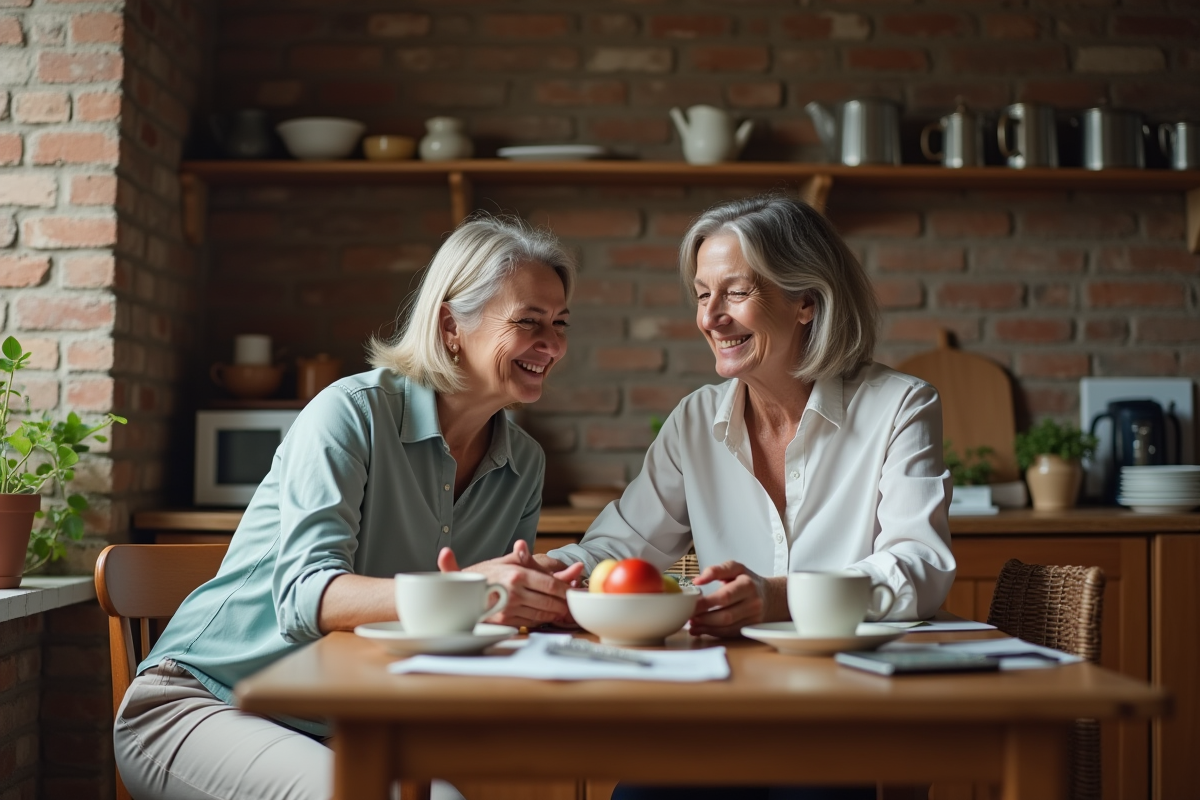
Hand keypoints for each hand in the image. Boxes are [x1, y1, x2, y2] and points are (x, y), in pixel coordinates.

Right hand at [437, 542, 584, 627]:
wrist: (459, 593)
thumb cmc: (483, 576)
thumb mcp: (501, 561)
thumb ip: (519, 555)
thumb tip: (522, 544)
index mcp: (517, 575)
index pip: (550, 585)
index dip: (566, 590)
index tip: (574, 591)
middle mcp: (515, 593)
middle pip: (550, 602)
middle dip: (564, 604)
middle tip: (573, 603)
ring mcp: (510, 609)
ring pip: (542, 614)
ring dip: (555, 614)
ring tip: (564, 610)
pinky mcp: (505, 622)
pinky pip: (531, 622)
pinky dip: (542, 620)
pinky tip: (547, 616)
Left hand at [688, 560, 767, 637]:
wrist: (770, 596)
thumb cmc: (748, 581)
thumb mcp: (735, 568)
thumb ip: (716, 570)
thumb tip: (697, 580)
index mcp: (747, 585)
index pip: (725, 596)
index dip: (706, 603)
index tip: (691, 604)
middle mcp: (753, 603)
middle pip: (726, 615)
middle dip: (704, 618)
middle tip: (688, 616)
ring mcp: (753, 618)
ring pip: (727, 627)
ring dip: (706, 627)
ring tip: (692, 624)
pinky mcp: (750, 629)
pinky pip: (729, 633)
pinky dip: (713, 632)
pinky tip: (701, 629)